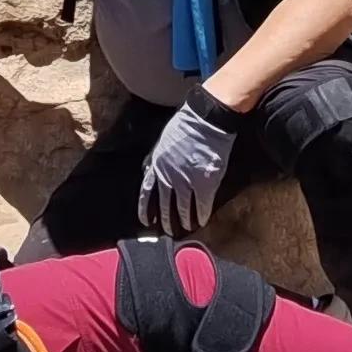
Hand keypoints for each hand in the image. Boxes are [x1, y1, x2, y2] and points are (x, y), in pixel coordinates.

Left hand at [137, 89, 242, 235]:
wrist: (206, 121)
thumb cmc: (185, 126)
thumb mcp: (163, 142)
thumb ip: (158, 159)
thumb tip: (151, 169)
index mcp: (157, 165)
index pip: (147, 192)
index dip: (145, 208)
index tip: (145, 220)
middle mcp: (168, 177)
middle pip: (164, 204)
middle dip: (165, 219)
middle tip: (167, 230)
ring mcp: (186, 182)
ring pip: (182, 208)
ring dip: (183, 220)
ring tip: (184, 228)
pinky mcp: (204, 184)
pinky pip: (202, 205)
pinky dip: (202, 214)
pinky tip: (202, 221)